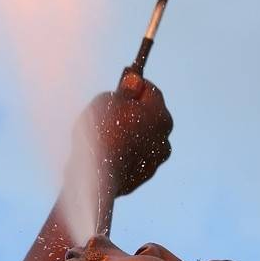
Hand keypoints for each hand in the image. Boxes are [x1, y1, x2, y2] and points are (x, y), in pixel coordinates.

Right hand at [74, 78, 173, 199]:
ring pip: (144, 138)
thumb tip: (134, 83)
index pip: (151, 90)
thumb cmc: (101, 132)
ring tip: (106, 133)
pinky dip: (127, 152)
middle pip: (150, 115)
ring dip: (132, 133)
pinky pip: (136, 156)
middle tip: (111, 108)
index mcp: (160, 114)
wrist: (95, 177)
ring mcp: (155, 159)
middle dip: (134, 110)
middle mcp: (164, 137)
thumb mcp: (107, 100)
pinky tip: (108, 151)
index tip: (122, 84)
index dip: (135, 85)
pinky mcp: (143, 177)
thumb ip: (124, 91)